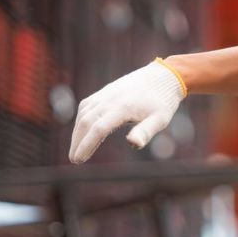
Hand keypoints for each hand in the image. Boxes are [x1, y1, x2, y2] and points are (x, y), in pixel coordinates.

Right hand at [69, 60, 185, 162]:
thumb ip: (146, 131)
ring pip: (84, 113)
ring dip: (77, 132)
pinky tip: (80, 131)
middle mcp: (110, 99)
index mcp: (123, 107)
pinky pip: (86, 106)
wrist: (162, 77)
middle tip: (74, 160)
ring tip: (76, 149)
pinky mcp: (104, 92)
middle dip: (78, 142)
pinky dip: (81, 119)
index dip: (86, 145)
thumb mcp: (160, 119)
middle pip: (86, 122)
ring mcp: (105, 94)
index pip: (98, 129)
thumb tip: (133, 144)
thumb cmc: (162, 102)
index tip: (79, 160)